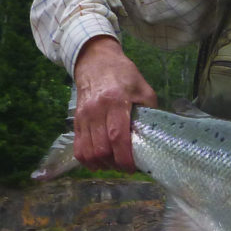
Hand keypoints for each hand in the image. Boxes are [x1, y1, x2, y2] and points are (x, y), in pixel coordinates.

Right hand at [72, 36, 157, 171]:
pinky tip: (98, 162)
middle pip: (101, 148)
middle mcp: (96, 111)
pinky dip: (87, 160)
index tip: (131, 168)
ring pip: (88, 151)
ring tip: (113, 164)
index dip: (124, 157)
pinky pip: (78, 147)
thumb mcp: (144, 89)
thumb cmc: (123, 75)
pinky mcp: (76, 120)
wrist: (95, 62)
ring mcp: (84, 116)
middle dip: (114, 163)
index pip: (118, 136)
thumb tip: (155, 133)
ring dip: (101, 164)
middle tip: (125, 166)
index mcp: (116, 102)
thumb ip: (149, 110)